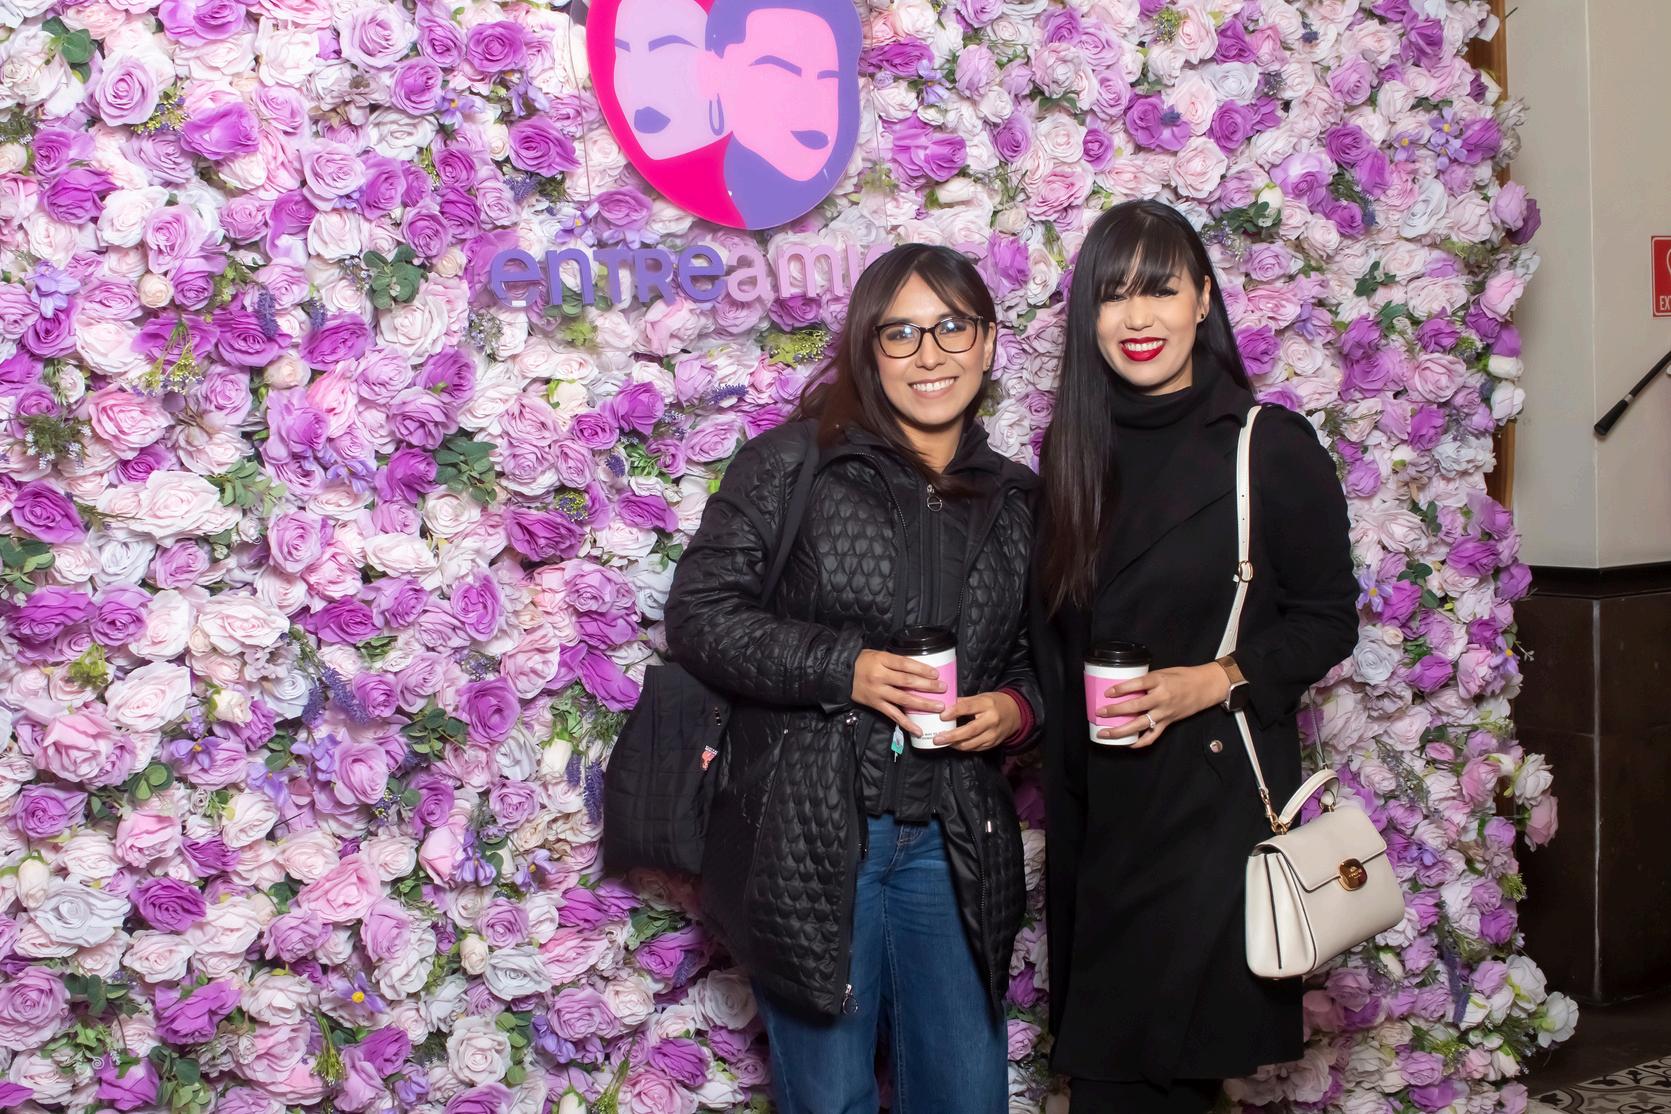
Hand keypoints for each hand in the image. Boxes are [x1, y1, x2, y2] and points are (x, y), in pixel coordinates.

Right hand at [850, 649, 945, 736]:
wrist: (841, 674)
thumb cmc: (863, 662)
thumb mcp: (878, 654)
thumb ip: (895, 661)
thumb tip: (919, 667)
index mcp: (882, 660)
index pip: (905, 664)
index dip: (922, 669)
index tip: (936, 673)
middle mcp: (880, 676)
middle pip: (907, 681)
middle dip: (928, 686)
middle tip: (943, 688)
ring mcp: (878, 692)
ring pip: (904, 699)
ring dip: (923, 704)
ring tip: (939, 707)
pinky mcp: (876, 705)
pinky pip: (893, 715)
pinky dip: (906, 723)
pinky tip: (918, 730)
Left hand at [931, 692, 1021, 751]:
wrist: (1015, 713)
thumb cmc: (994, 703)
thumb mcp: (981, 697)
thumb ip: (964, 702)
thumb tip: (945, 704)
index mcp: (987, 704)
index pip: (968, 708)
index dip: (954, 712)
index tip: (942, 716)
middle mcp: (991, 720)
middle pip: (970, 730)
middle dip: (952, 736)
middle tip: (937, 738)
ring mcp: (992, 734)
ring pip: (971, 743)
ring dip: (955, 744)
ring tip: (942, 742)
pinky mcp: (992, 743)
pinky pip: (975, 748)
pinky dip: (963, 747)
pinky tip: (953, 744)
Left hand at [1095, 664, 1230, 747]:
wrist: (1205, 687)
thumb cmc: (1183, 676)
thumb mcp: (1164, 671)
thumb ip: (1147, 680)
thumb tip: (1127, 687)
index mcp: (1159, 681)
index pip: (1136, 685)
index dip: (1120, 689)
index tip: (1107, 693)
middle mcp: (1161, 698)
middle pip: (1135, 706)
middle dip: (1115, 711)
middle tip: (1099, 713)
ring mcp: (1165, 713)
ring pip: (1140, 724)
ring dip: (1120, 730)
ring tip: (1105, 733)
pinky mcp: (1168, 723)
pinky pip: (1153, 736)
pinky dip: (1140, 742)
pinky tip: (1128, 744)